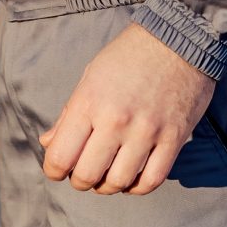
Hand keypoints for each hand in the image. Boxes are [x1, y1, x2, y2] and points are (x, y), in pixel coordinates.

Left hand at [39, 24, 216, 195]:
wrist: (178, 38)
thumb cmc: (128, 55)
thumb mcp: (90, 76)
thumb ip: (69, 114)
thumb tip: (49, 144)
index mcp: (90, 102)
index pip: (61, 156)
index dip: (54, 170)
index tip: (58, 170)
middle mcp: (116, 120)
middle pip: (88, 175)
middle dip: (80, 181)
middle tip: (82, 174)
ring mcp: (147, 131)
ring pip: (119, 182)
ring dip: (108, 186)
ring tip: (106, 176)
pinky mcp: (173, 139)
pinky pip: (152, 180)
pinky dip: (137, 187)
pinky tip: (131, 178)